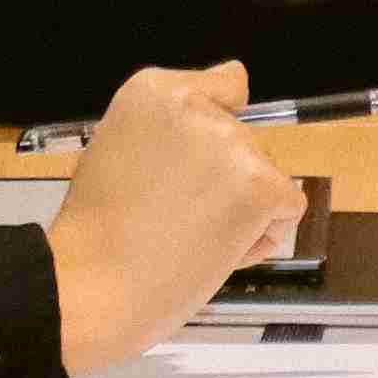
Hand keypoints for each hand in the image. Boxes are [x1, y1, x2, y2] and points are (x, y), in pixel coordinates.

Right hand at [43, 59, 306, 374]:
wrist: (90, 290)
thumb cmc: (96, 235)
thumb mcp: (116, 148)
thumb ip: (170, 128)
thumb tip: (233, 92)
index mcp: (156, 91)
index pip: (227, 86)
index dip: (212, 134)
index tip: (183, 166)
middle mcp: (199, 108)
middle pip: (246, 140)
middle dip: (223, 180)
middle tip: (170, 217)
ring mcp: (233, 145)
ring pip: (266, 176)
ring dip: (241, 210)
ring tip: (185, 239)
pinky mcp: (260, 187)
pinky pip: (287, 207)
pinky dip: (261, 236)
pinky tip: (215, 252)